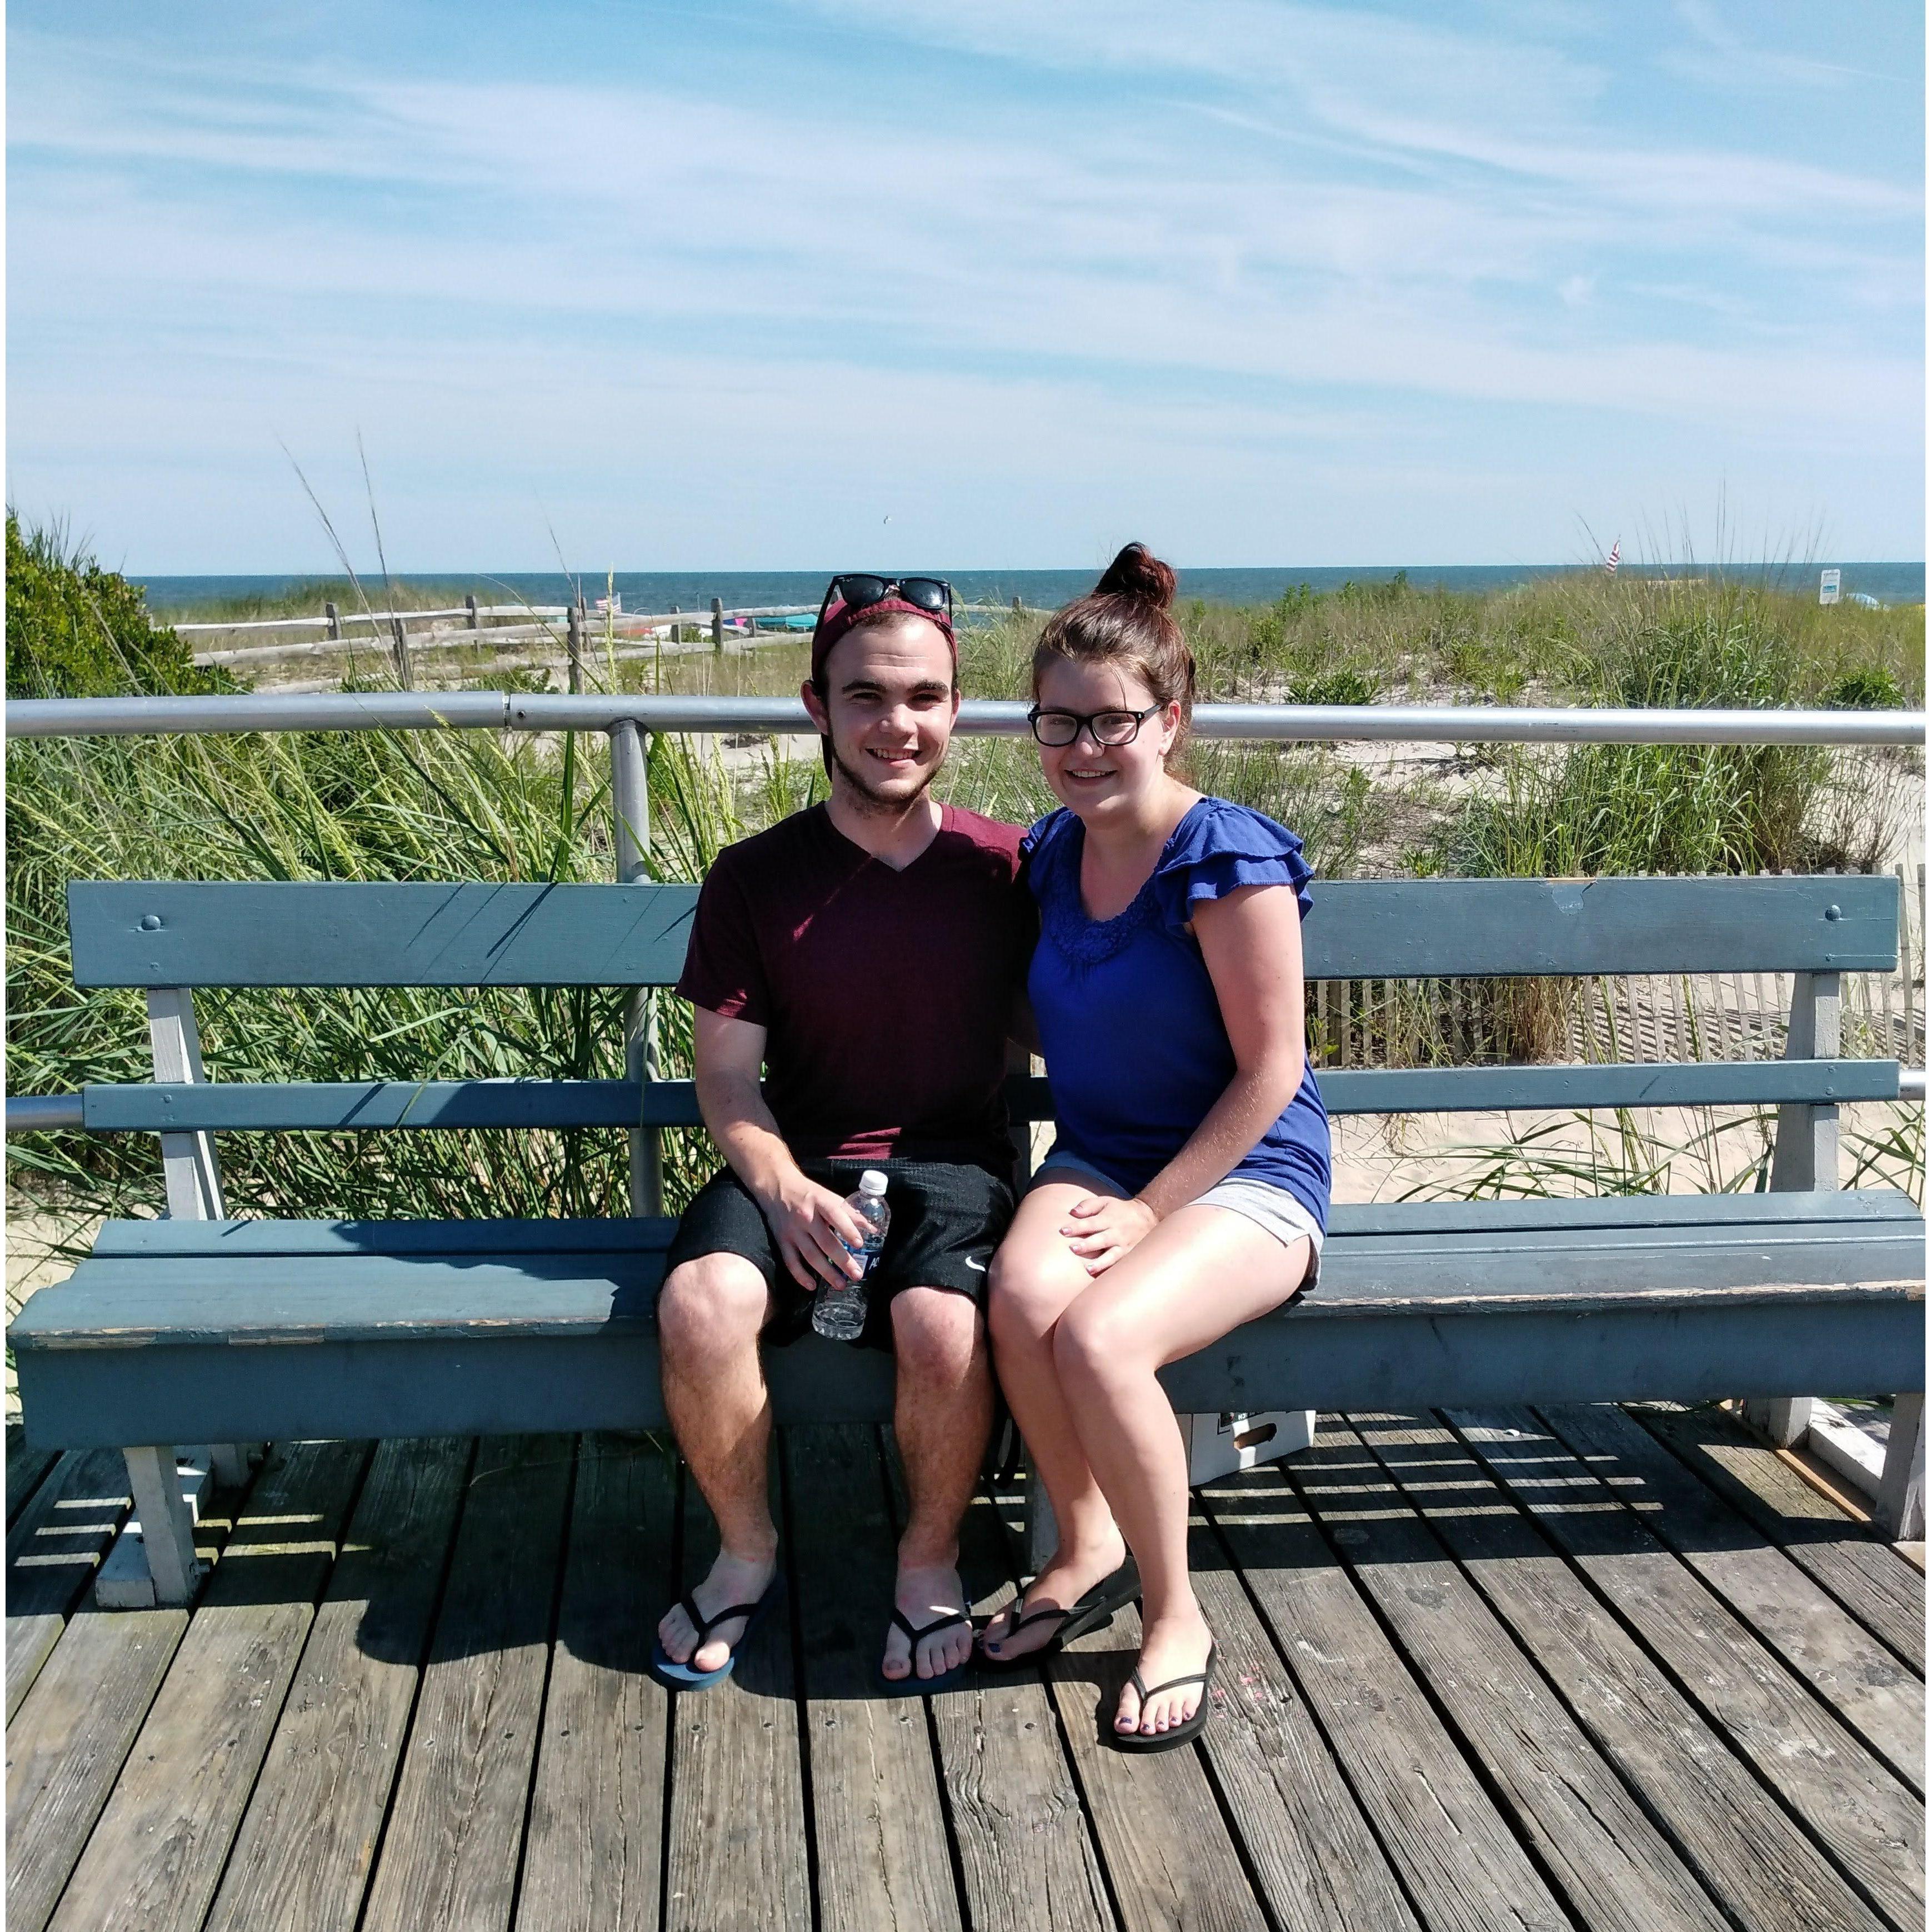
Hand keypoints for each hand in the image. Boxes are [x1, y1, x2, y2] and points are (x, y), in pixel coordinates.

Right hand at [763, 1174, 870, 1292]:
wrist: (777, 1187)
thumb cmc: (809, 1193)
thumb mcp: (829, 1196)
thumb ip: (850, 1213)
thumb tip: (873, 1229)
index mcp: (820, 1202)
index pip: (835, 1216)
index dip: (848, 1230)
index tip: (860, 1244)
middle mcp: (806, 1217)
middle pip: (826, 1242)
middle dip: (843, 1260)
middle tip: (857, 1274)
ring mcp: (793, 1231)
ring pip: (811, 1255)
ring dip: (827, 1272)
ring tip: (841, 1284)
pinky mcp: (782, 1241)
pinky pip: (791, 1261)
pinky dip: (800, 1275)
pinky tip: (812, 1286)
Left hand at [1060, 1194, 1158, 1274]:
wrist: (1148, 1216)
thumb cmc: (1120, 1210)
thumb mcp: (1105, 1202)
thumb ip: (1088, 1206)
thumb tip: (1073, 1212)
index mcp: (1109, 1219)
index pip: (1091, 1223)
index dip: (1077, 1227)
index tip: (1063, 1231)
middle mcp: (1117, 1233)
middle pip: (1102, 1239)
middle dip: (1088, 1245)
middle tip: (1073, 1248)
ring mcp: (1125, 1246)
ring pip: (1113, 1256)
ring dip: (1101, 1263)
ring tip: (1088, 1269)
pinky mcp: (1130, 1256)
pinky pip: (1121, 1265)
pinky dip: (1112, 1272)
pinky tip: (1103, 1281)